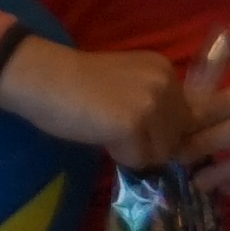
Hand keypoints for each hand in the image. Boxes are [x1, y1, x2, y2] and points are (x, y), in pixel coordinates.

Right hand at [0, 37, 203, 162]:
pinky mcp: (132, 124)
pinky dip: (119, 155)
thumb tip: (181, 145)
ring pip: (159, 153)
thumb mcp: (129, 85)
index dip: (163, 133)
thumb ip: (156, 104)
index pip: (187, 119)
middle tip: (116, 128)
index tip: (136, 127)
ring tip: (106, 129)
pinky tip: (99, 134)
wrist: (42, 77)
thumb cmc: (77, 83)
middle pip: (176, 139)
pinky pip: (138, 160)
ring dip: (134, 151)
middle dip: (150, 143)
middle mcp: (165, 83)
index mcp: (166, 70)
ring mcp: (150, 103)